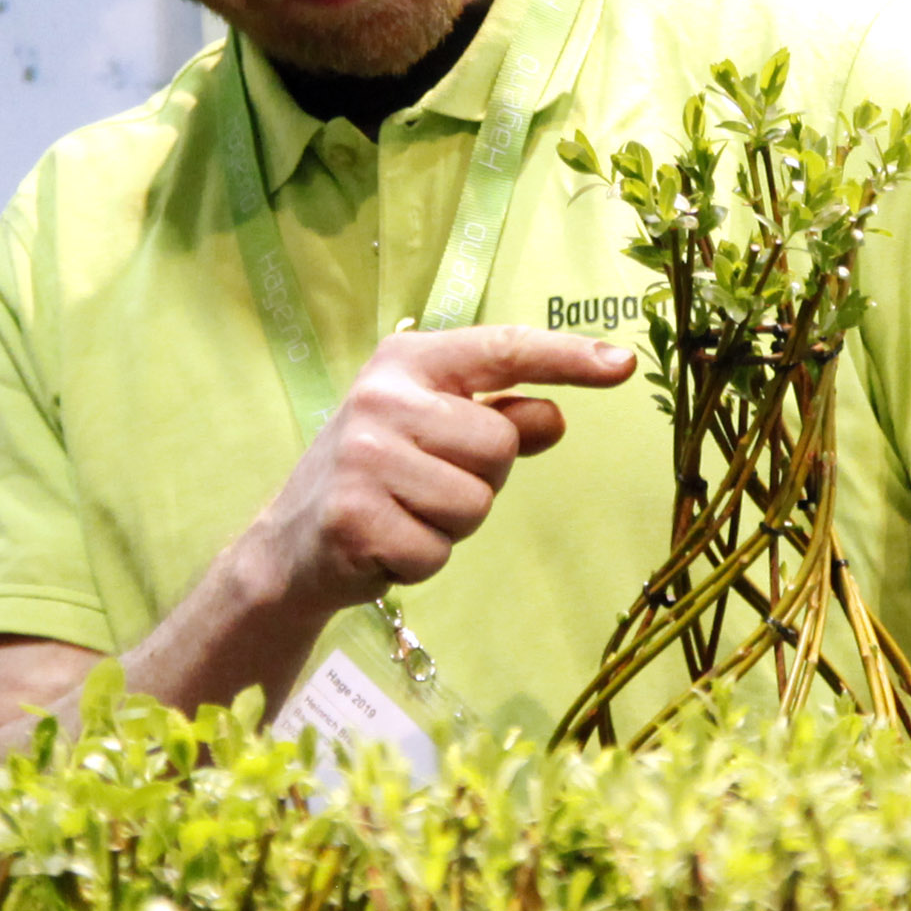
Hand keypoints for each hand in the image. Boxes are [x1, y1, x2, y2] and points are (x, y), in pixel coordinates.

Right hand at [249, 324, 637, 620]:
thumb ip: (500, 422)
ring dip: (451, 525)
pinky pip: (438, 549)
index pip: (502, 349)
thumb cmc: (377, 481)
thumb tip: (557, 416)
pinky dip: (421, 561)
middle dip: (480, 479)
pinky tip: (384, 545)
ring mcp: (363, 455)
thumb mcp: (435, 437)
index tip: (623, 365)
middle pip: (500, 443)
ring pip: (475, 501)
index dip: (567, 357)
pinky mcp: (353, 515)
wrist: (287, 548)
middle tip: (427, 488)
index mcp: (407, 362)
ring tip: (405, 515)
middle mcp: (382, 397)